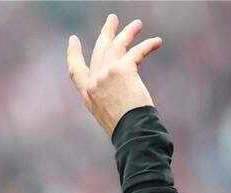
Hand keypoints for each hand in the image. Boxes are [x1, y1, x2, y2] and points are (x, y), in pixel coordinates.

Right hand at [67, 14, 162, 136]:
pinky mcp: (122, 70)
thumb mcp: (108, 116)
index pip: (75, 70)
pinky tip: (157, 41)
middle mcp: (94, 81)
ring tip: (138, 23)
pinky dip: (148, 45)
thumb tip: (120, 98)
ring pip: (117, 46)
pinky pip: (136, 52)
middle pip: (99, 50)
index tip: (73, 40)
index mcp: (87, 94)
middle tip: (113, 19)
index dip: (73, 54)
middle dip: (107, 33)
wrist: (132, 134)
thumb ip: (107, 101)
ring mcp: (106, 74)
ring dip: (128, 32)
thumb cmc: (126, 132)